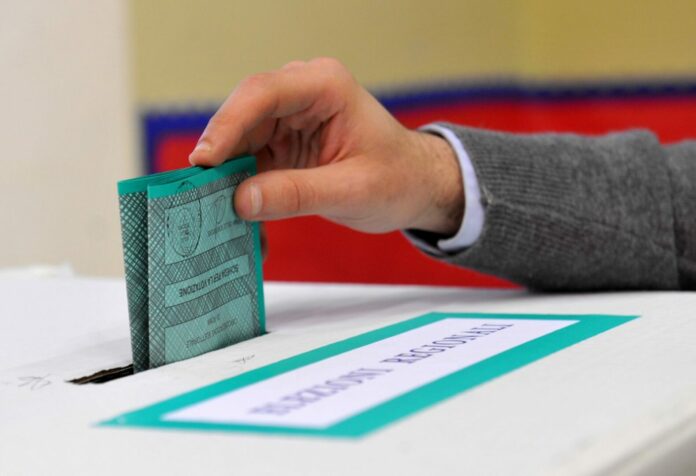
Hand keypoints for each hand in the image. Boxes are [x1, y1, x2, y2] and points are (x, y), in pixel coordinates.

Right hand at [189, 58, 463, 234]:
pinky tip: (234, 211)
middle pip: (243, 114)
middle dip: (219, 153)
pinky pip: (250, 157)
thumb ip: (297, 194)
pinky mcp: (284, 141)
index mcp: (326, 87)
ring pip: (240, 137)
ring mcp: (290, 116)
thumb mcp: (352, 191)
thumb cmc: (397, 179)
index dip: (228, 124)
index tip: (205, 162)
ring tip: (208, 207)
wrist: (416, 185)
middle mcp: (303, 93)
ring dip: (225, 173)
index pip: (264, 93)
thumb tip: (240, 200)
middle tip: (196, 192)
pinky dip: (240, 184)